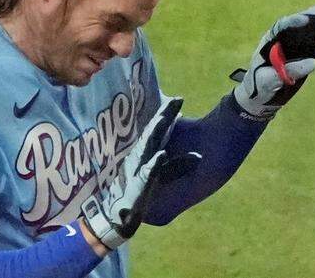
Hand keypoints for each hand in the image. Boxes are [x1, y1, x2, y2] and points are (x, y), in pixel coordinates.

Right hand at [81, 97, 200, 248]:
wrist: (116, 216)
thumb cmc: (138, 194)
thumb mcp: (160, 177)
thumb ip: (177, 167)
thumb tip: (199, 156)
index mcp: (145, 152)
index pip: (158, 128)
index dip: (167, 113)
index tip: (179, 98)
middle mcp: (140, 156)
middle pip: (153, 131)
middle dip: (164, 115)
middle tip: (176, 100)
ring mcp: (138, 168)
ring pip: (148, 146)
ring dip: (156, 132)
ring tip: (165, 118)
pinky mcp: (139, 185)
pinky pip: (148, 172)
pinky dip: (155, 163)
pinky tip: (162, 154)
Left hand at [231, 6, 314, 119]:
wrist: (261, 94)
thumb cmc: (261, 86)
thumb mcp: (270, 81)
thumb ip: (289, 72)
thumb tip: (313, 63)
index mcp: (269, 42)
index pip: (280, 27)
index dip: (293, 22)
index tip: (306, 20)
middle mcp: (279, 38)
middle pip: (295, 22)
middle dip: (311, 15)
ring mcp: (290, 43)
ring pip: (304, 27)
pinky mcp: (299, 50)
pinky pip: (310, 38)